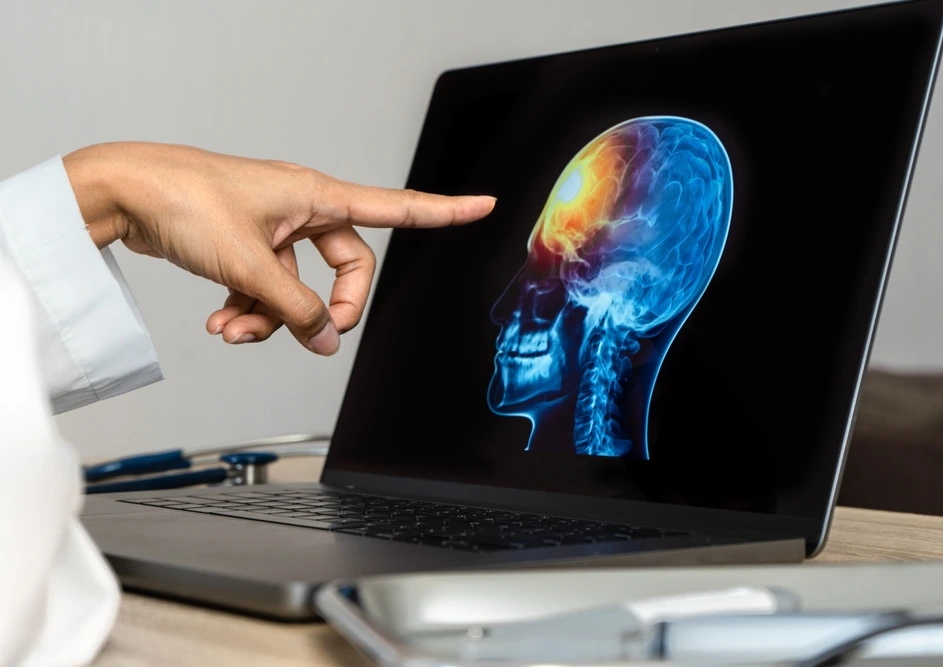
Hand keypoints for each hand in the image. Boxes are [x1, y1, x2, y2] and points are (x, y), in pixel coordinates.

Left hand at [63, 142, 494, 354]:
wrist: (123, 193)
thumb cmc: (185, 203)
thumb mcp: (250, 264)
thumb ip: (295, 310)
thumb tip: (327, 341)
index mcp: (317, 195)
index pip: (397, 205)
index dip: (444, 210)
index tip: (484, 204)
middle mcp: (302, 208)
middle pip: (346, 267)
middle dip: (325, 309)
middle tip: (311, 335)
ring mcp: (274, 228)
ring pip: (297, 287)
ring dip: (270, 318)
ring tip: (232, 332)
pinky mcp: (247, 244)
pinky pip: (266, 287)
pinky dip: (247, 310)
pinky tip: (219, 323)